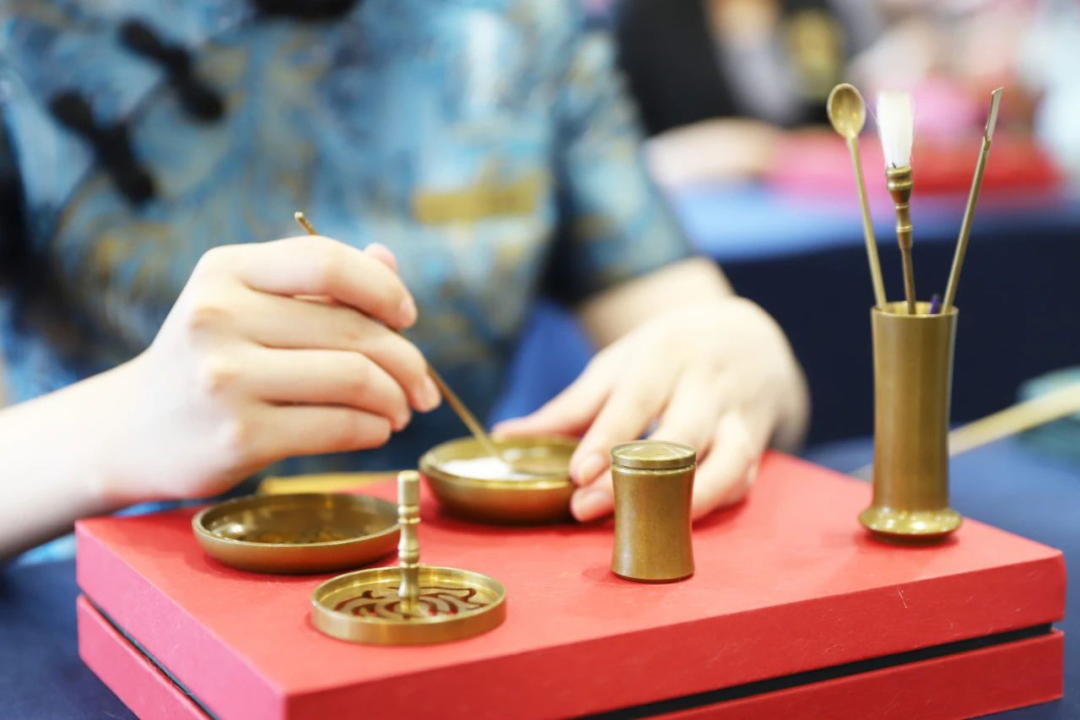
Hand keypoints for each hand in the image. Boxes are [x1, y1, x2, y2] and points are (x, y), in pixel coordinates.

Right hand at [99, 236, 440, 502]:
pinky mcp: (239, 436)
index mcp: (225, 271)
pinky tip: (375, 429)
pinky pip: (338, 426)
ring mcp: (225, 378)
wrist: (133, 431)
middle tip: (424, 386)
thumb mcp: (246, 304)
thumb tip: (388, 259)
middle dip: (408, 360)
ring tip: (401, 410)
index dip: (384, 288)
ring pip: (354, 378)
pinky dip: (373, 428)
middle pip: (354, 329)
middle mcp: (219, 316)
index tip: (408, 317)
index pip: (328, 262)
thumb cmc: (210, 360)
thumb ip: (318, 282)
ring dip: (396, 399)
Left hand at [494, 297, 807, 521]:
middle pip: (679, 436)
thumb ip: (570, 406)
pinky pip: (740, 483)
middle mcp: (709, 384)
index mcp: (668, 354)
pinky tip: (674, 524)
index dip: (607, 439)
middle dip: (635, 478)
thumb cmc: (668, 353)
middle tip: (587, 509)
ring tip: (644, 529)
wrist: (750, 335)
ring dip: (684, 502)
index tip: (577, 474)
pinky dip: (710, 505)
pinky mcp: (758, 447)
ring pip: (727, 465)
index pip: (637, 400)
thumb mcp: (620, 364)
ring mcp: (740, 417)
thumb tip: (505, 438)